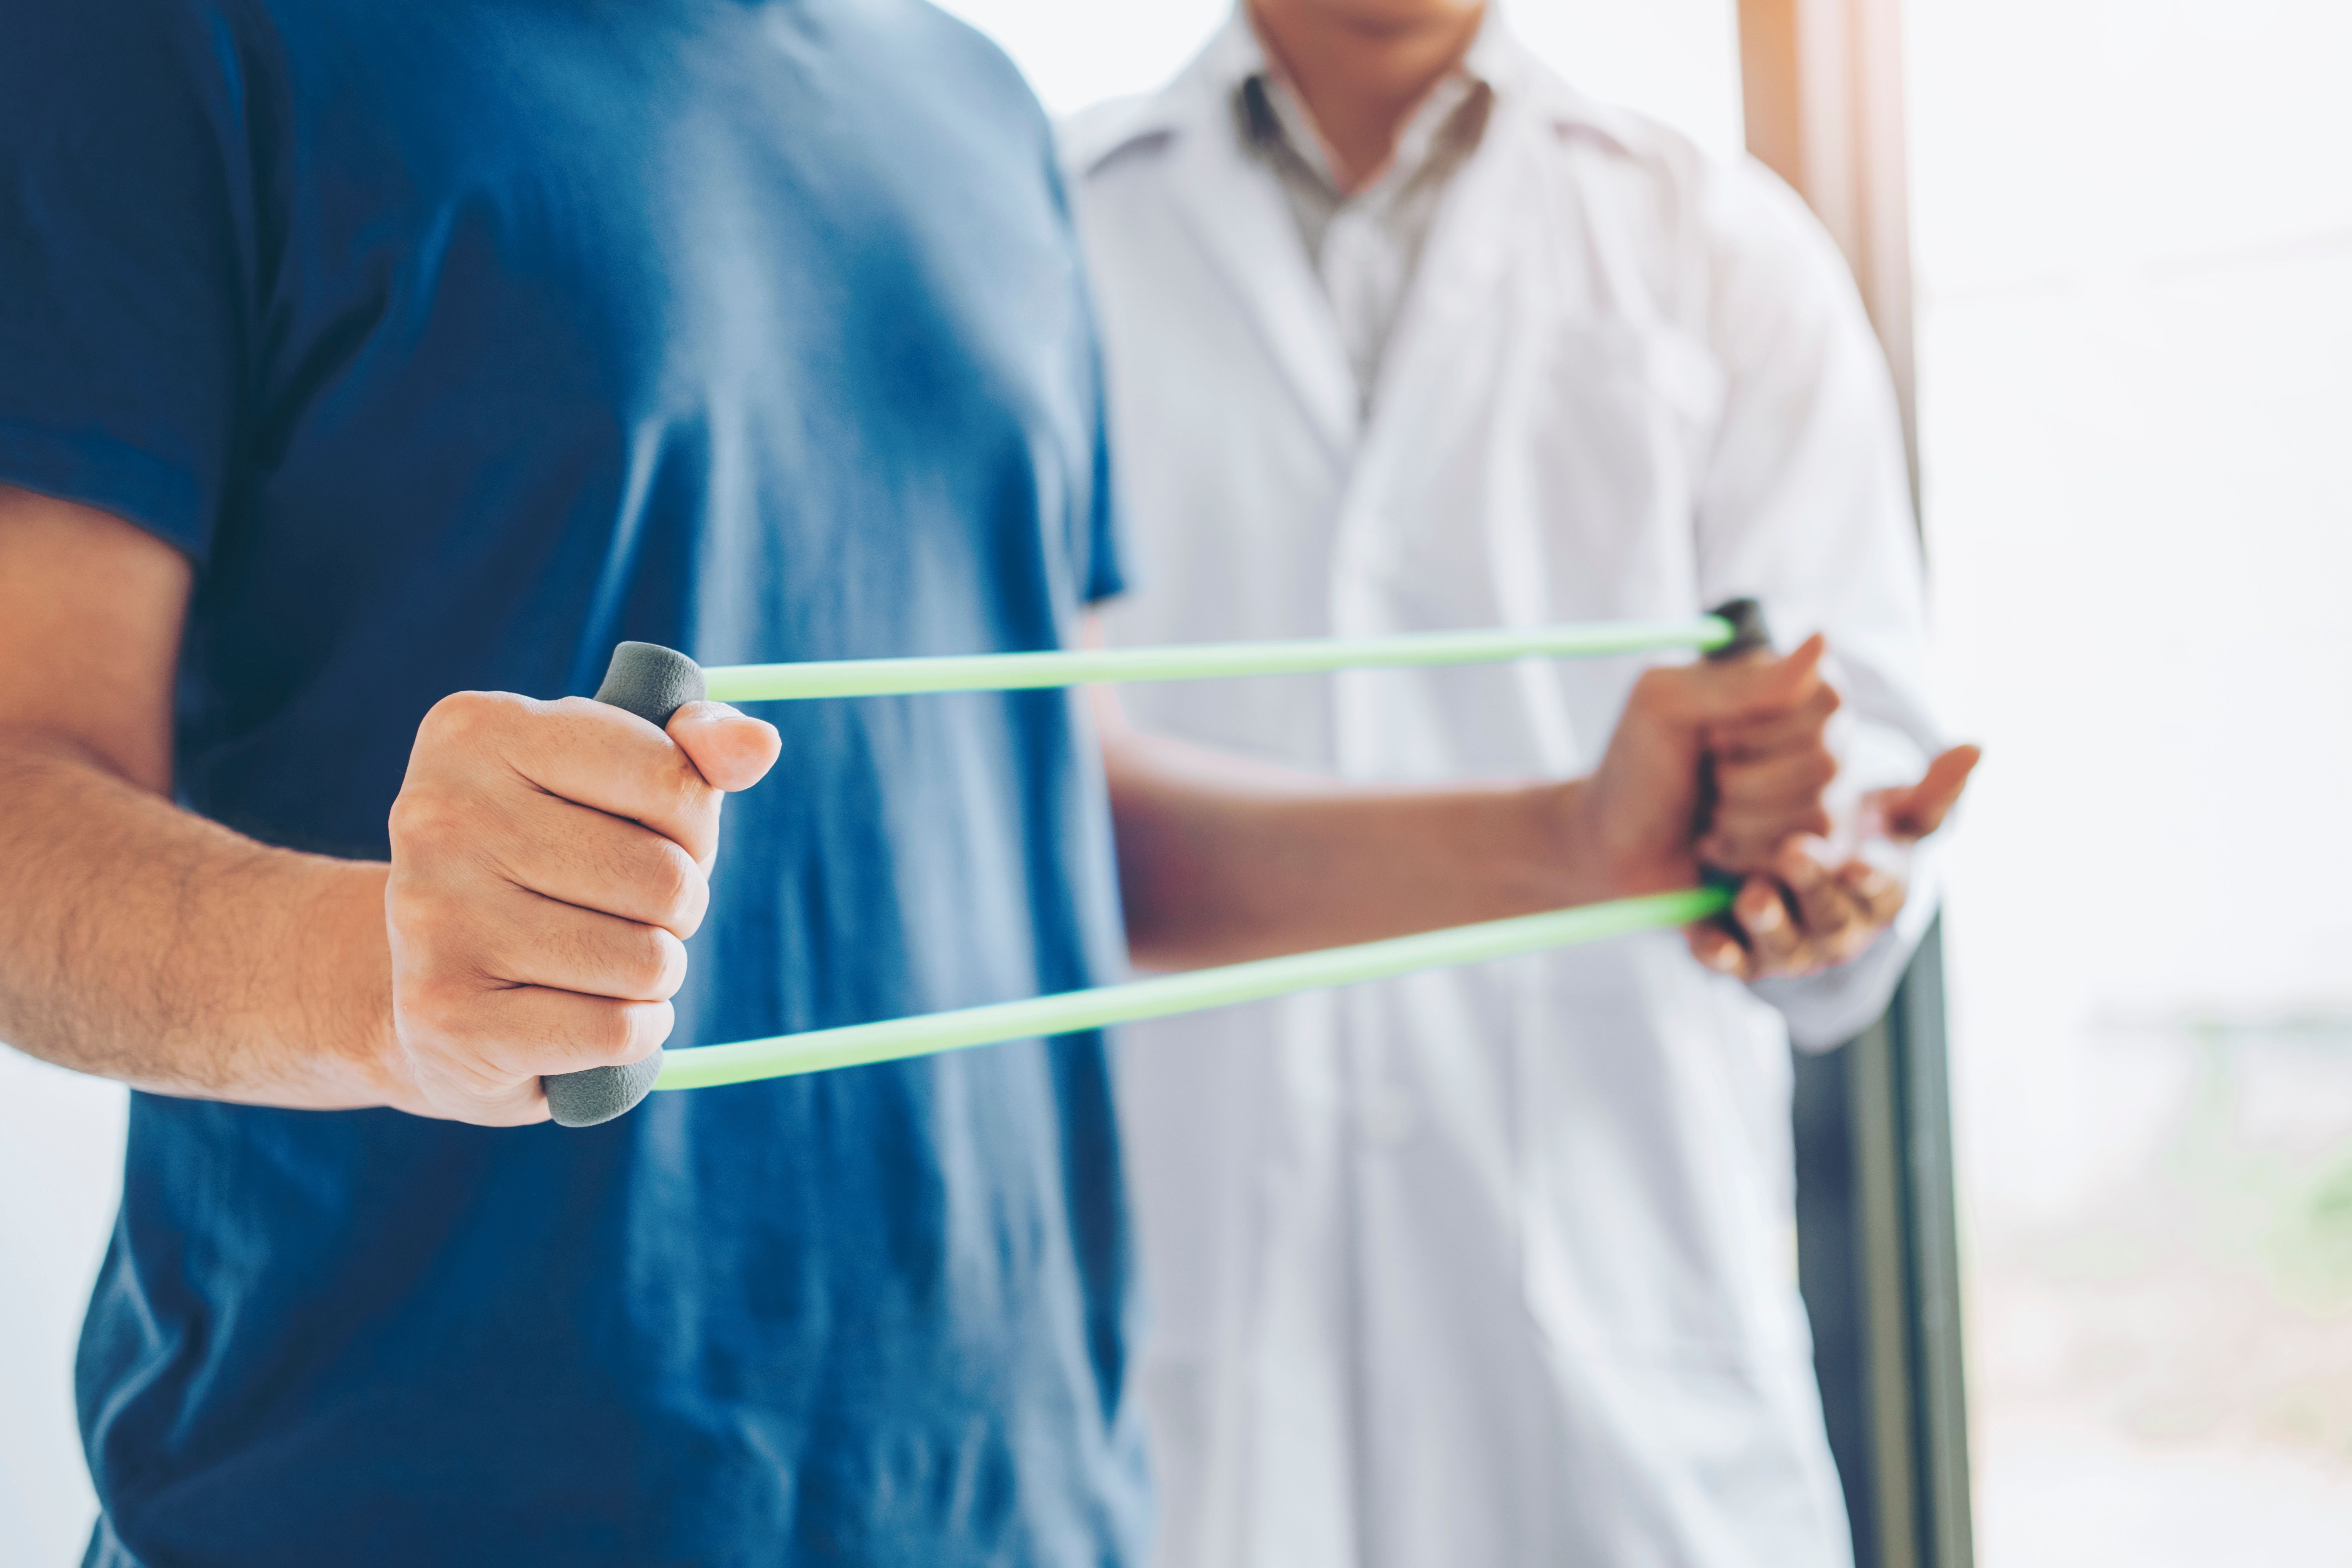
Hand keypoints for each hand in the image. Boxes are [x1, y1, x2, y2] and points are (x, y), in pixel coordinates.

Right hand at [383, 691, 780, 1123]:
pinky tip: (582, 1016)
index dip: (694, 824)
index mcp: (477, 730)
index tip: (653, 836)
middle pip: (664, 879)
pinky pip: (617, 1031)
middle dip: (675, 907)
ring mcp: (434, 920)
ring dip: (654, 975)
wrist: (421, 985)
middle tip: (621, 914)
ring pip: (648, 961)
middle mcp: (438, 817)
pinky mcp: (446, 1017)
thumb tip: (757, 745)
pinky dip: (631, 1033)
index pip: (671, 777)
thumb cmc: (546, 866)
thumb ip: (692, 754)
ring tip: (599, 965)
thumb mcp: (613, 785)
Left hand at [1561, 636, 1835, 899]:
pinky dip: (1748, 856)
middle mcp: (1818, 738)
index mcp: (1787, 688)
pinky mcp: (1809, 853)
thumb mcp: (1666, 706)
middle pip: (1827, 761)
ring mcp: (1821, 797)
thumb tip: (1823, 638)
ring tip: (1707, 816)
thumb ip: (1742, 682)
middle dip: (1744, 780)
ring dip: (1741, 821)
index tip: (1710, 736)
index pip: (1826, 700)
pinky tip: (1717, 847)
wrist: (1612, 847)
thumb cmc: (1637, 767)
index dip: (1761, 728)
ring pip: (1818, 813)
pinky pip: (1810, 860)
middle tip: (1705, 779)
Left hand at [1688, 744, 1979, 979]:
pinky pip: (1729, 960)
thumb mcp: (1883, 809)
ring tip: (1752, 894)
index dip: (1874, 877)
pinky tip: (1705, 941)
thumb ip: (1927, 790)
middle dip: (1816, 889)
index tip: (1863, 860)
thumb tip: (1975, 747)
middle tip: (1795, 853)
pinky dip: (1720, 954)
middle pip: (1832, 917)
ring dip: (1770, 922)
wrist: (1772, 855)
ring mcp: (1788, 943)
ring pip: (1783, 945)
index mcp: (1876, 889)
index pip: (1882, 886)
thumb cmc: (1842, 831)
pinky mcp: (1738, 952)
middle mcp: (1836, 924)